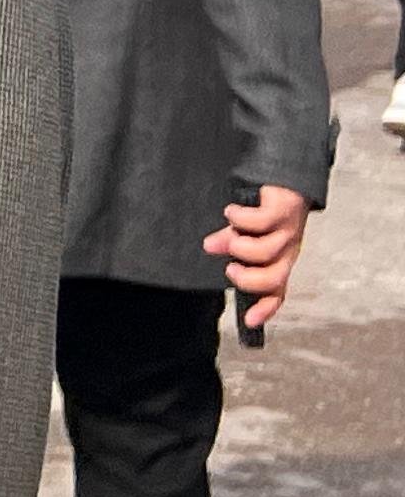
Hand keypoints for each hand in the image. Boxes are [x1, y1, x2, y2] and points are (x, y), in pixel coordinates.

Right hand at [206, 183, 310, 332]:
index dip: (265, 307)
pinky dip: (239, 218)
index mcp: (280, 258)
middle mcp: (287, 249)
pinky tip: (232, 211)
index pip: (277, 290)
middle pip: (274, 279)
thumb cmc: (267, 205)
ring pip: (265, 253)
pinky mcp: (282, 209)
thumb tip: (209, 246)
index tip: (250, 322)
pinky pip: (259, 222)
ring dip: (239, 246)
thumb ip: (231, 241)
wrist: (287, 175)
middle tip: (231, 267)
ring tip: (230, 233)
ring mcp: (287, 231)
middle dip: (247, 278)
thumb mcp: (246, 230)